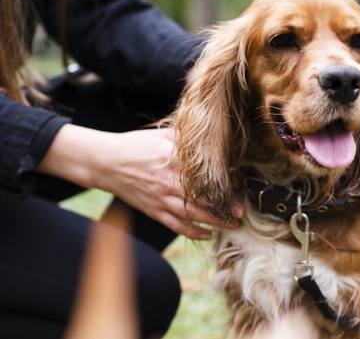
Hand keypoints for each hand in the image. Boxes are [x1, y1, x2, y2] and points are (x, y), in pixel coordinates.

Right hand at [38, 125, 244, 239]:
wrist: (106, 162)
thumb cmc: (136, 146)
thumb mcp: (162, 136)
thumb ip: (186, 140)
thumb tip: (214, 142)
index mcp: (172, 159)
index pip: (203, 173)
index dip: (223, 180)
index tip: (239, 183)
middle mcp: (168, 181)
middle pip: (202, 198)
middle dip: (224, 207)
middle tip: (242, 211)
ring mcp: (160, 198)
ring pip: (193, 215)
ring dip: (215, 221)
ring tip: (233, 224)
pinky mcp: (153, 210)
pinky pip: (176, 225)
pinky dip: (193, 231)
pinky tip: (208, 234)